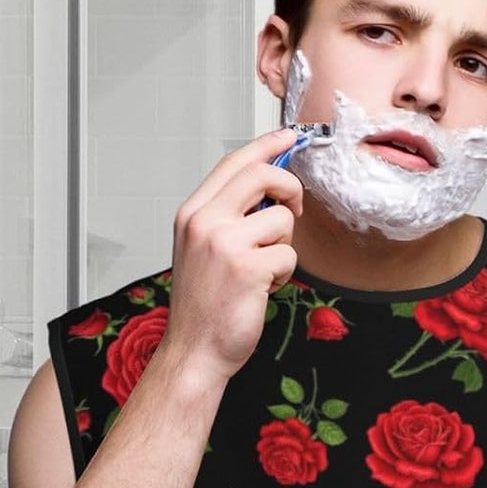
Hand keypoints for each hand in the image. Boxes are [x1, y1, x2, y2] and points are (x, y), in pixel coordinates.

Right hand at [159, 127, 304, 381]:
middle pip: (261, 175)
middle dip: (289, 188)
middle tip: (293, 211)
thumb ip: (229, 217)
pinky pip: (289, 256)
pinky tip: (263, 289)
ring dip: (284, 247)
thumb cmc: (204, 305)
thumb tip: (269, 192)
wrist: (194, 350)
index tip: (289, 137)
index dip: (266, 146)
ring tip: (263, 271)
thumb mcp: (204, 250)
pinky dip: (284, 275)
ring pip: (281, 220)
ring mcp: (224, 243)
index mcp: (193, 213)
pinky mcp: (247, 267)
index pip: (234, 163)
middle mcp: (204, 221)